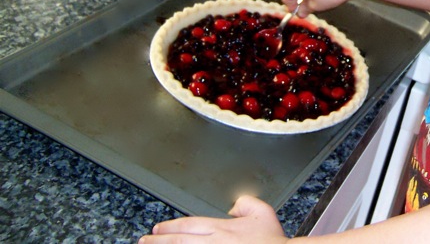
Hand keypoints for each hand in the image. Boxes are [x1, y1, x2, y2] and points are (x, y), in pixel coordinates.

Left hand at [138, 195, 288, 243]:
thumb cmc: (272, 242)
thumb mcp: (264, 212)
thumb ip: (246, 203)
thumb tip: (234, 205)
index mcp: (222, 228)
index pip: (188, 225)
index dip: (170, 226)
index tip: (158, 229)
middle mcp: (213, 243)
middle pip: (178, 241)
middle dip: (158, 241)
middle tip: (144, 241)